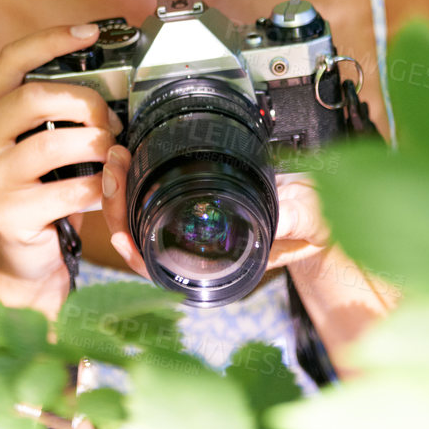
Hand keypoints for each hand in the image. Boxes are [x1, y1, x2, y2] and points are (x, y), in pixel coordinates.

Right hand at [0, 23, 123, 296]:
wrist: (26, 259)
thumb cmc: (42, 188)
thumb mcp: (40, 139)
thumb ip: (56, 108)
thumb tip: (108, 77)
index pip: (11, 59)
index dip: (52, 40)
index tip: (90, 32)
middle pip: (33, 97)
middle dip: (84, 101)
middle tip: (109, 119)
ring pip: (52, 143)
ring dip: (96, 144)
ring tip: (111, 154)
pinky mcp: (8, 216)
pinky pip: (69, 190)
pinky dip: (100, 185)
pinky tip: (107, 187)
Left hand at [99, 152, 329, 279]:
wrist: (313, 213)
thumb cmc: (310, 226)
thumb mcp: (306, 221)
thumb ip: (292, 220)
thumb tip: (276, 216)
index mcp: (219, 265)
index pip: (166, 270)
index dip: (138, 257)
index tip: (121, 235)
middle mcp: (198, 250)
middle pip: (139, 238)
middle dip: (117, 205)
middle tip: (115, 168)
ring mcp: (190, 227)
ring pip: (139, 218)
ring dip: (121, 189)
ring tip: (117, 158)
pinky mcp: (191, 202)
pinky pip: (152, 198)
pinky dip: (136, 180)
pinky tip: (131, 159)